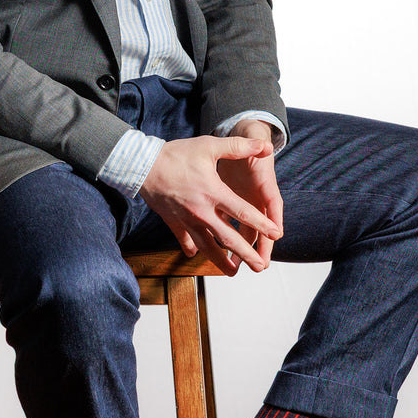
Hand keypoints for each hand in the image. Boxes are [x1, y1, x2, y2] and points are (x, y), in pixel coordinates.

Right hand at [138, 133, 282, 274]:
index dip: (262, 224)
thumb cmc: (176, 154)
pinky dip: (191, 249)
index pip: (243, 213)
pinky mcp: (173, 222)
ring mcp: (186, 220)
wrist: (142, 165)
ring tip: (233, 272)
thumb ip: (239, 146)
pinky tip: (195, 255)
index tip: (276, 234)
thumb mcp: (209, 145)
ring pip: (207, 247)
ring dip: (221, 261)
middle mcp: (201, 211)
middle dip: (246, 254)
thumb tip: (266, 145)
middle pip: (228, 238)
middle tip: (260, 267)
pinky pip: (184, 240)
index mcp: (214, 193)